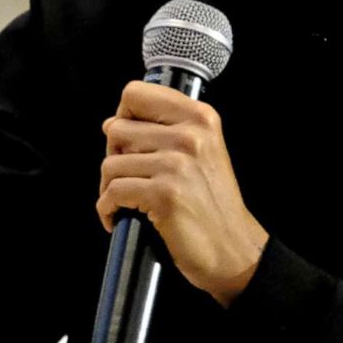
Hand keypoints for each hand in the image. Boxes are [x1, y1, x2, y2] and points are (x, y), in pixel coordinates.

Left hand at [96, 82, 268, 306]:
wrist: (234, 249)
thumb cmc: (212, 203)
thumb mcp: (202, 151)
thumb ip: (165, 129)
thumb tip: (111, 122)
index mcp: (200, 118)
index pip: (135, 94)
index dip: (123, 116)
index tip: (129, 140)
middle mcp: (190, 135)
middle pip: (116, 129)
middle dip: (115, 155)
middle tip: (130, 177)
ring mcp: (177, 165)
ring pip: (110, 164)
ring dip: (109, 187)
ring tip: (127, 200)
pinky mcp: (164, 195)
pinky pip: (112, 193)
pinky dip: (108, 209)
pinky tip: (119, 217)